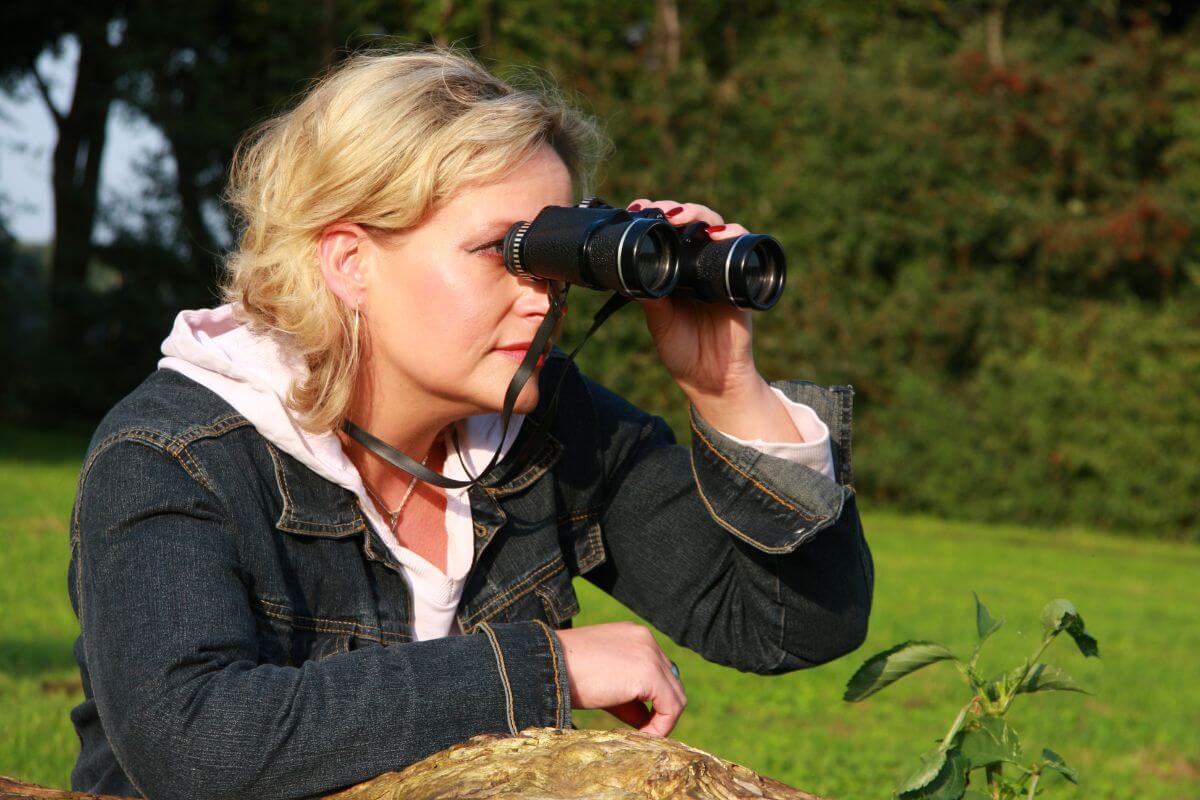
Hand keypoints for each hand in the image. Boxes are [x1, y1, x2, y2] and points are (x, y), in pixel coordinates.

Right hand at [554, 622, 686, 737]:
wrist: (548, 665)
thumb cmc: (565, 672)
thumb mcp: (603, 679)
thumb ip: (628, 694)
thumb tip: (646, 720)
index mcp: (633, 635)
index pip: (657, 668)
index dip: (651, 697)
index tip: (637, 719)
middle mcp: (646, 639)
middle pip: (670, 680)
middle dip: (659, 708)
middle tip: (641, 731)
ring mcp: (650, 654)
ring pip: (675, 694)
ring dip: (662, 719)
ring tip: (642, 736)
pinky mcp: (649, 674)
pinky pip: (671, 706)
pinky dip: (662, 726)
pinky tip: (643, 736)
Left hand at [625, 198, 761, 402]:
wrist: (714, 380)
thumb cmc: (684, 353)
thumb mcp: (659, 324)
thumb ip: (649, 299)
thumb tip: (626, 274)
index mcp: (673, 272)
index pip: (665, 233)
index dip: (654, 215)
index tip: (637, 208)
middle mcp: (697, 265)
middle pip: (691, 223)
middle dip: (677, 209)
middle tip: (662, 211)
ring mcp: (720, 269)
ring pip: (716, 228)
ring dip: (702, 216)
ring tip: (685, 217)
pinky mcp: (741, 279)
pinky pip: (743, 250)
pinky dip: (736, 235)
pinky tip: (723, 233)